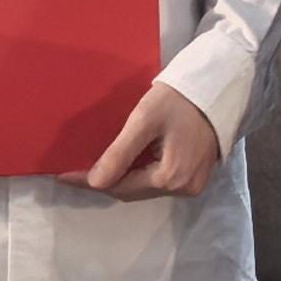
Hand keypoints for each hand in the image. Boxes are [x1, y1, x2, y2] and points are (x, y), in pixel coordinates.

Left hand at [83, 80, 224, 202]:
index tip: (63, 175)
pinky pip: (160, 182)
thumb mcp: (144, 121)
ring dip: (123, 179)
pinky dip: (140, 175)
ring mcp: (192, 186)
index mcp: (169, 178)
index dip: (89, 182)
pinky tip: (127, 163)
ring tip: (98, 165)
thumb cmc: (179, 100)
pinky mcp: (197, 177)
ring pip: (146, 188)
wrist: (217, 89)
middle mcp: (182, 189)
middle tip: (77, 170)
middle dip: (105, 182)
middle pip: (133, 192)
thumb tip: (94, 183)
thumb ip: (119, 153)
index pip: (119, 188)